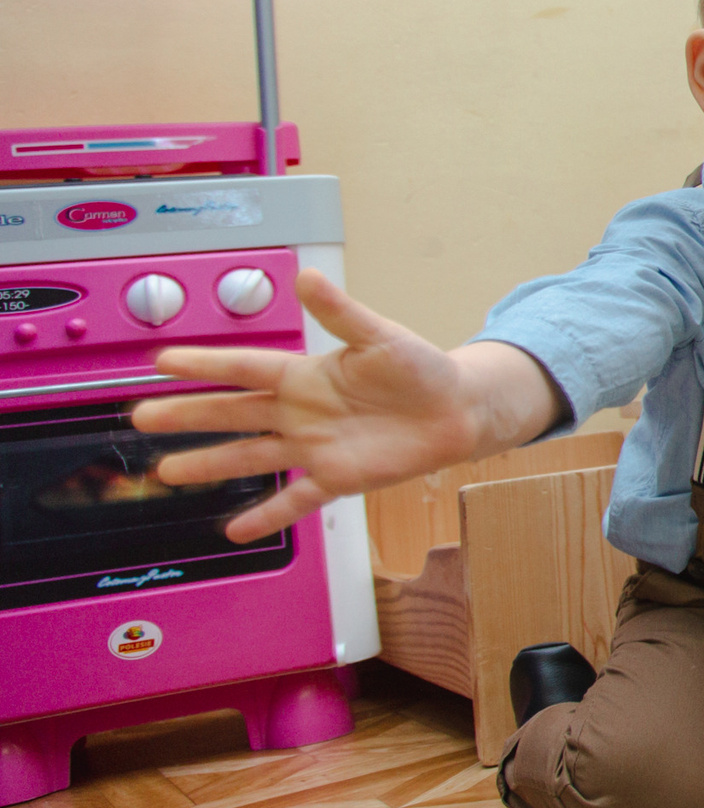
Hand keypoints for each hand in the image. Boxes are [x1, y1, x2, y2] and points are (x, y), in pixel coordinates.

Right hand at [131, 270, 560, 540]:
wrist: (456, 410)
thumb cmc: (420, 369)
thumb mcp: (380, 336)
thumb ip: (340, 312)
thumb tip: (306, 277)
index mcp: (307, 374)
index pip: (246, 368)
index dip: (206, 364)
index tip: (163, 361)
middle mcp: (301, 412)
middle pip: (234, 413)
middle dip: (188, 415)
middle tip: (143, 416)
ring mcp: (314, 446)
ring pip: (252, 457)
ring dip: (211, 465)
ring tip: (168, 472)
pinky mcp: (337, 477)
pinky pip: (296, 499)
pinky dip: (267, 515)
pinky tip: (236, 530)